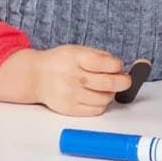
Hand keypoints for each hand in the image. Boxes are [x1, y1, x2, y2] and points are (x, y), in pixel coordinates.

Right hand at [0, 45, 130, 116]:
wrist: (36, 77)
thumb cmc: (62, 62)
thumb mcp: (79, 50)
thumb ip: (101, 57)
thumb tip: (121, 69)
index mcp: (76, 58)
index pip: (106, 64)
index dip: (117, 66)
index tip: (118, 66)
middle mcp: (73, 77)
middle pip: (109, 83)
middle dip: (123, 82)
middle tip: (124, 80)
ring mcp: (71, 95)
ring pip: (105, 98)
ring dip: (111, 93)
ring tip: (105, 87)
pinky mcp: (70, 109)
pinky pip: (96, 110)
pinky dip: (101, 104)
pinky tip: (96, 96)